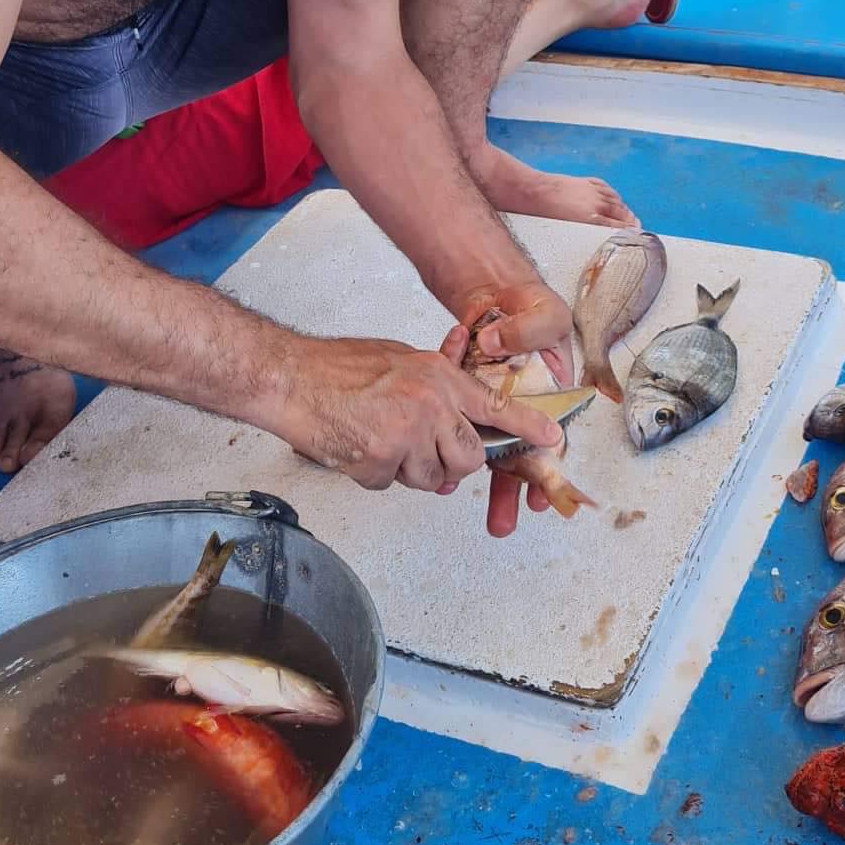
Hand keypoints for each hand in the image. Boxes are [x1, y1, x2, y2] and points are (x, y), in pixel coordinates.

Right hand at [273, 328, 563, 505]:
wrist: (292, 381)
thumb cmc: (339, 366)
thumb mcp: (402, 360)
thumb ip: (436, 389)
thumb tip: (459, 420)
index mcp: (439, 377)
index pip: (496, 408)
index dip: (527, 428)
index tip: (552, 441)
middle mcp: (430, 407)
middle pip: (469, 459)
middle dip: (454, 462)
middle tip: (427, 447)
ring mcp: (406, 438)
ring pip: (432, 478)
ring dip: (412, 468)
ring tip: (382, 437)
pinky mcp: (380, 464)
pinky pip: (394, 484)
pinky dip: (380, 473)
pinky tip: (360, 446)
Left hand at [455, 279, 577, 535]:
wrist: (492, 289)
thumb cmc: (529, 304)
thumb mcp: (542, 313)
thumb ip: (527, 330)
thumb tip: (496, 343)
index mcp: (546, 394)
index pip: (548, 442)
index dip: (545, 473)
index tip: (538, 499)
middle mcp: (518, 406)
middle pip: (515, 456)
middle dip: (509, 490)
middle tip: (501, 523)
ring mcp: (487, 404)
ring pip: (480, 448)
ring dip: (472, 476)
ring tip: (464, 504)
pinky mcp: (460, 399)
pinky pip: (450, 425)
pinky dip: (438, 443)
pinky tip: (428, 463)